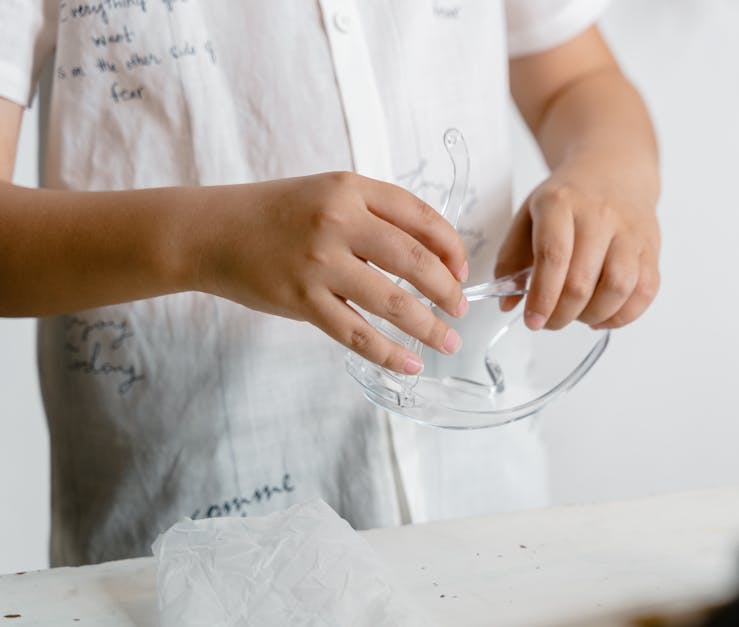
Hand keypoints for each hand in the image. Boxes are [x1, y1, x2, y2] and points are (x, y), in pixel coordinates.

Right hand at [195, 172, 468, 374]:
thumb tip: (431, 256)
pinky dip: (387, 353)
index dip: (450, 246)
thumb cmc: (275, 214)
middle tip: (461, 309)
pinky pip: (355, 333)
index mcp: (350, 188)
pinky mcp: (301, 299)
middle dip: (447, 290)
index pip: (420, 215)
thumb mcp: (327, 194)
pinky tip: (410, 364)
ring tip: (448, 341)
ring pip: (391, 301)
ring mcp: (318, 262)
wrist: (210, 231)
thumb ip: (374, 215)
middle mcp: (338, 221)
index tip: (462, 269)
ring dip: (428, 326)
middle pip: (414, 259)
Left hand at [494, 160, 659, 330]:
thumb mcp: (528, 215)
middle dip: (562, 314)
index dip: (542, 296)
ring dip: (593, 315)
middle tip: (550, 321)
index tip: (533, 320)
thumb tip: (507, 303)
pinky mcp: (651, 247)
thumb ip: (511, 260)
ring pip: (618, 288)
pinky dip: (623, 315)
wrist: (613, 169)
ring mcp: (630, 231)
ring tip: (577, 316)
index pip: (553, 256)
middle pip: (582, 280)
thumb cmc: (568, 199)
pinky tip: (602, 315)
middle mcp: (599, 214)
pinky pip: (645, 291)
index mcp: (560, 203)